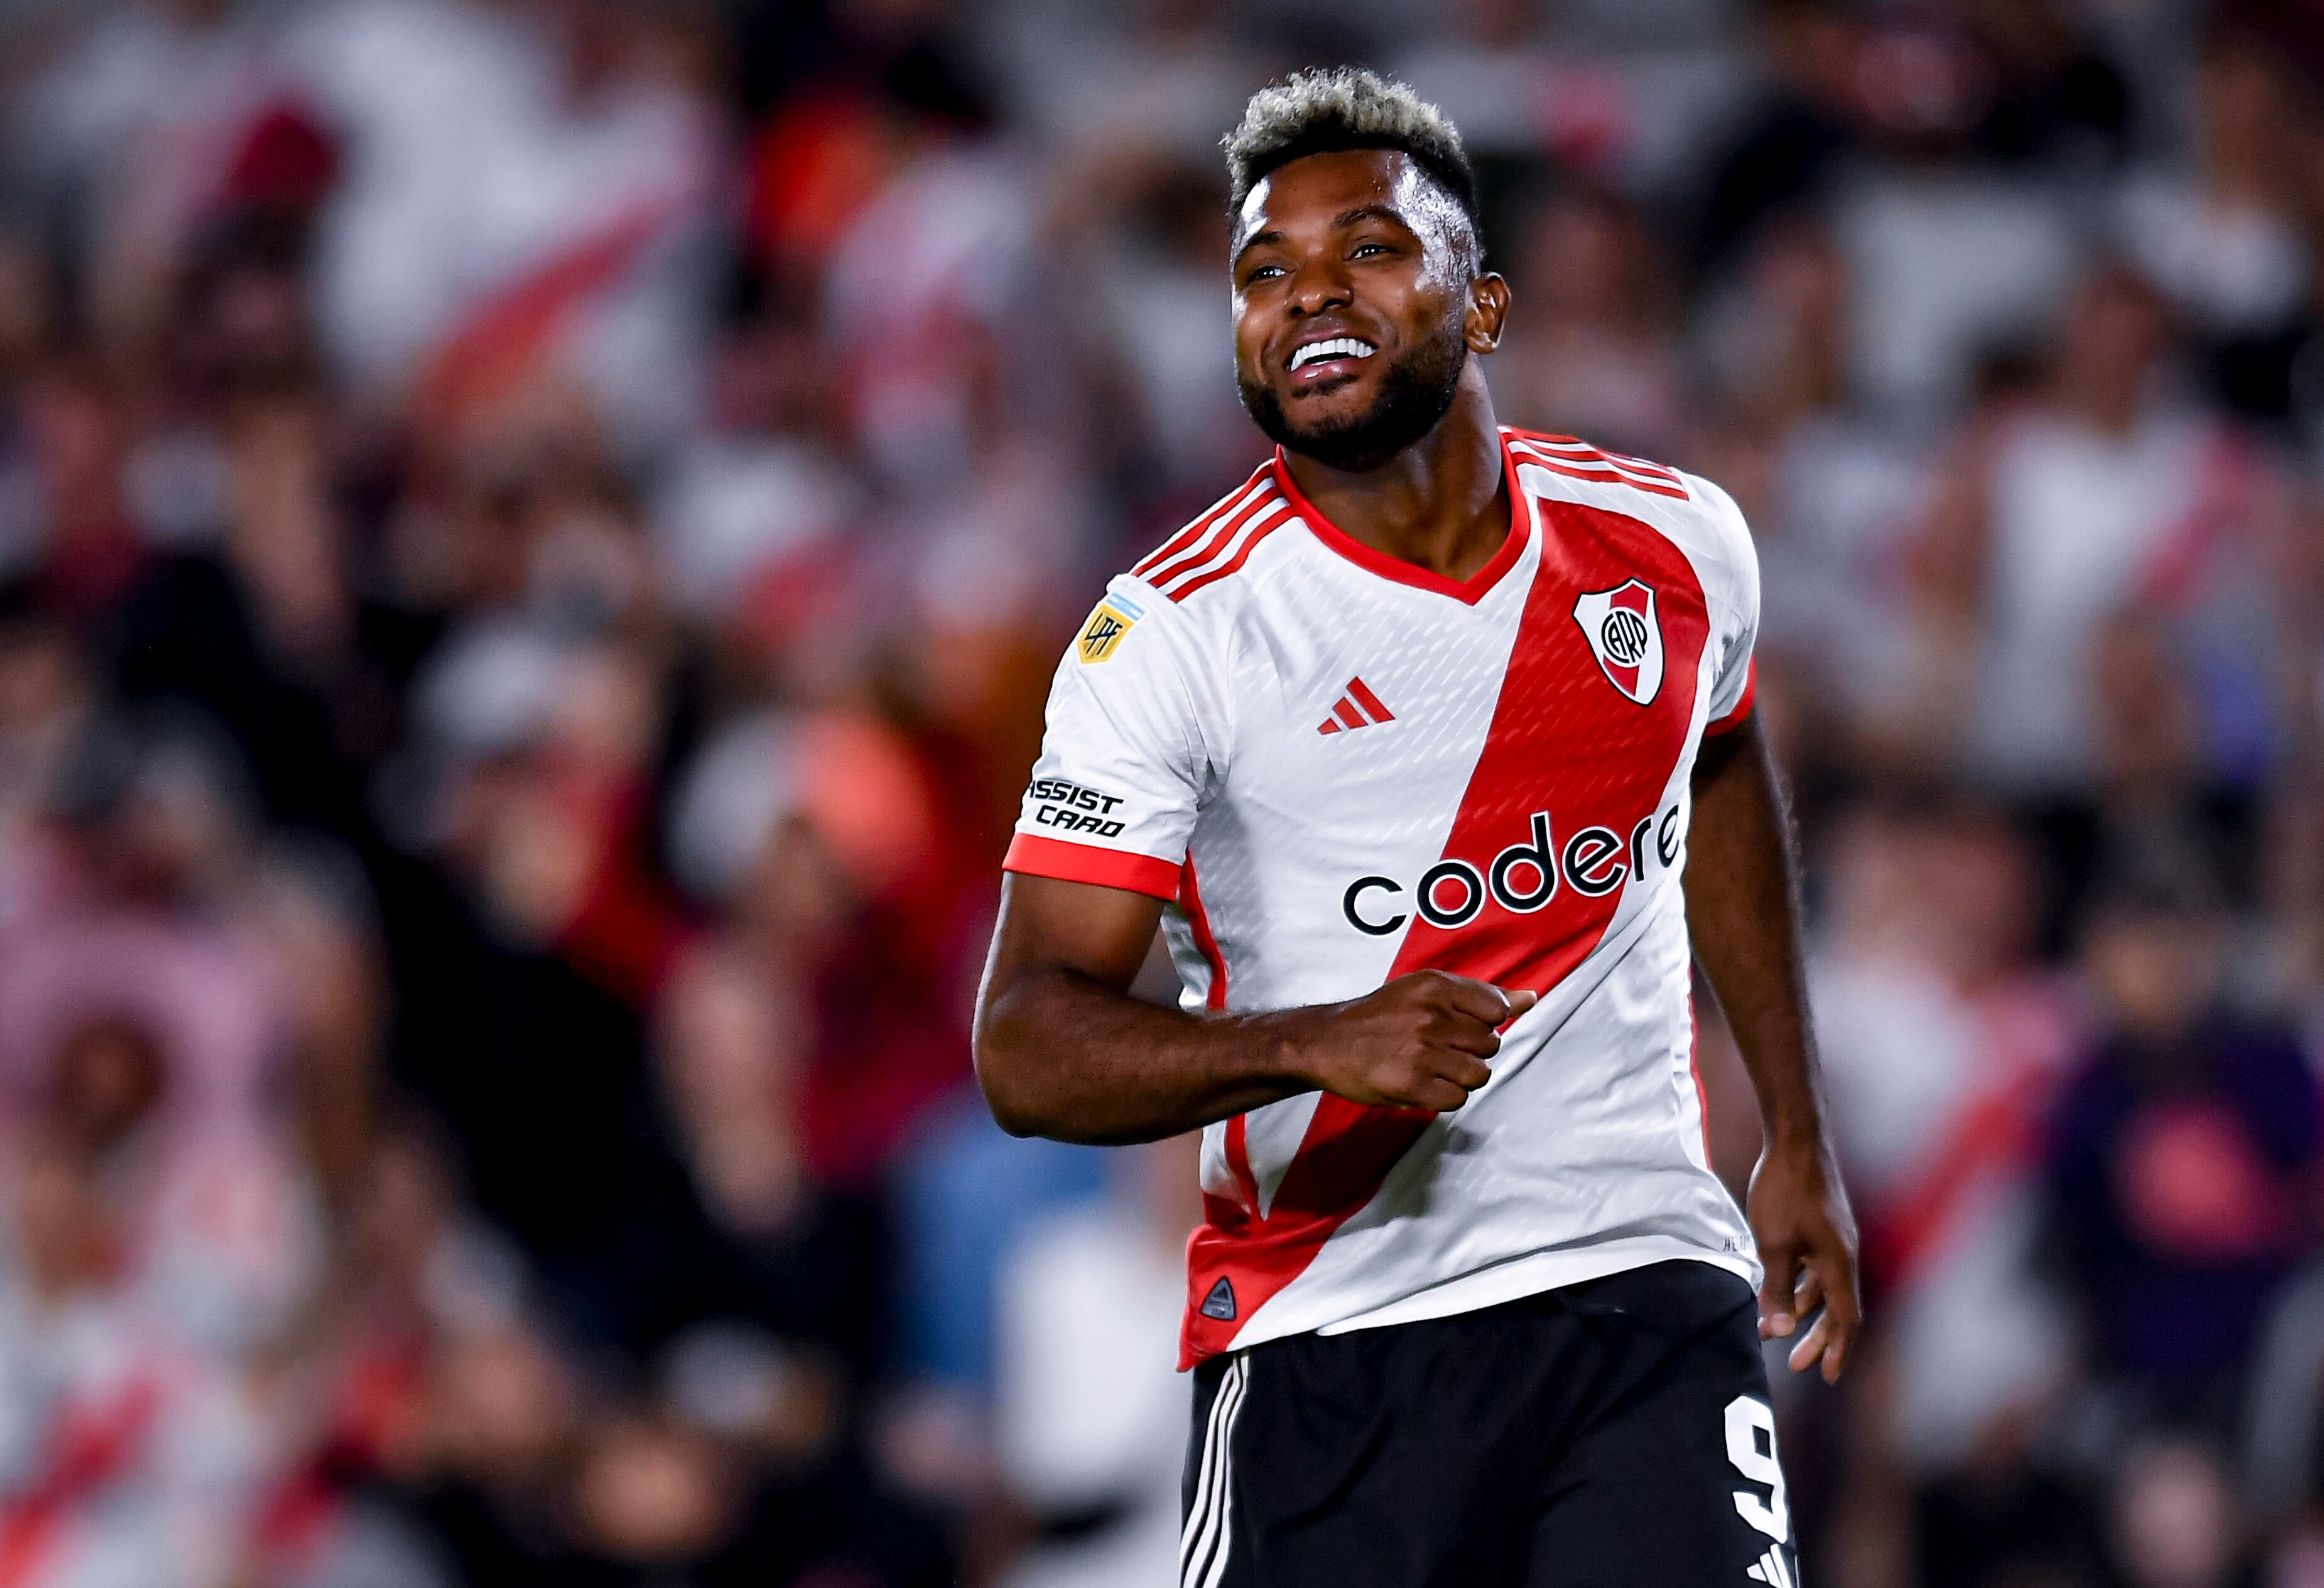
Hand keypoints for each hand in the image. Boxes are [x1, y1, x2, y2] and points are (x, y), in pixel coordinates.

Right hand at [1289, 970, 1537, 1112]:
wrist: (1329, 1042)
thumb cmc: (1381, 1015)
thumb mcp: (1426, 991)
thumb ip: (1479, 996)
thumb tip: (1529, 999)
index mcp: (1436, 988)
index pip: (1496, 1009)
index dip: (1484, 1023)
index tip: (1459, 1025)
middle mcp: (1430, 1017)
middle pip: (1491, 1044)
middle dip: (1472, 1050)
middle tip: (1440, 1048)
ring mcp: (1422, 1053)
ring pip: (1480, 1074)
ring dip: (1463, 1076)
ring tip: (1436, 1067)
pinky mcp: (1412, 1086)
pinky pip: (1458, 1098)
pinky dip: (1447, 1095)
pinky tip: (1426, 1083)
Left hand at [1747, 1135, 1859, 1382]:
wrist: (1795, 1137)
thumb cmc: (1785, 1189)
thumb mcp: (1774, 1244)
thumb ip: (1776, 1289)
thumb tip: (1778, 1332)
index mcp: (1839, 1263)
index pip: (1846, 1319)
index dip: (1837, 1350)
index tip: (1828, 1376)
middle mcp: (1843, 1254)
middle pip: (1836, 1308)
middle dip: (1817, 1338)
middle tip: (1794, 1363)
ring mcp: (1833, 1238)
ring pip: (1822, 1287)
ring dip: (1800, 1309)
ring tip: (1772, 1328)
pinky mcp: (1821, 1225)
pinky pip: (1813, 1266)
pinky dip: (1798, 1283)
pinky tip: (1775, 1287)